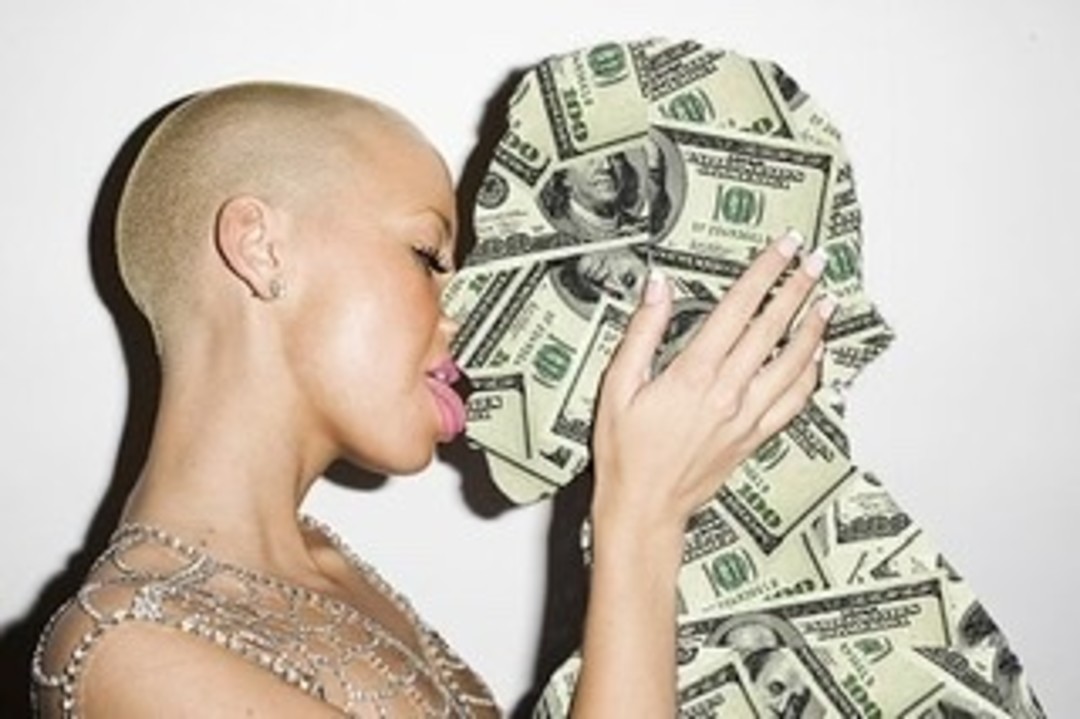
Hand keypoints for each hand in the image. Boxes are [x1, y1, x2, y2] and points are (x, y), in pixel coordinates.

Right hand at [590, 231, 833, 540]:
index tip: (782, 248)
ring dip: (814, 329)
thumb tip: (657, 287)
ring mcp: (746, 417)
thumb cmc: (625, 453)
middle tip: (816, 260)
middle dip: (797, 289)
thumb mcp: (617, 386)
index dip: (763, 273)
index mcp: (693, 375)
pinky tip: (816, 358)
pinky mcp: (753, 438)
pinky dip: (810, 376)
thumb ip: (642, 332)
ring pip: (793, 364)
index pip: (738, 309)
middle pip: (772, 329)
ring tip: (828, 300)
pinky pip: (793, 402)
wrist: (644, 509)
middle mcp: (728, 393)